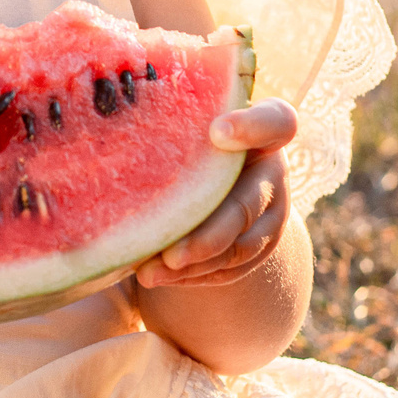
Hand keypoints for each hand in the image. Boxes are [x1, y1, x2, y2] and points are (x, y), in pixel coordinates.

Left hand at [134, 99, 296, 289]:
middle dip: (208, 235)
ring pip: (240, 247)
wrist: (211, 172)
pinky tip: (161, 276)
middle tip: (169, 254)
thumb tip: (120, 129)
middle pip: (248, 205)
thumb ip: (176, 121)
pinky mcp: (260, 246)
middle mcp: (273, 170)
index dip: (252, 127)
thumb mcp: (188, 121)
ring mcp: (273, 213)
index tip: (216, 131)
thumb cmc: (188, 134)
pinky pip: (231, 269)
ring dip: (195, 264)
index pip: (276, 122)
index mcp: (262, 128)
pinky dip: (195, 276)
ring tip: (150, 273)